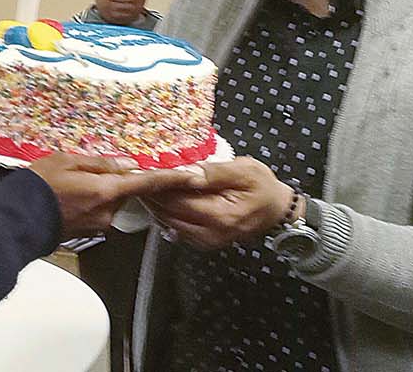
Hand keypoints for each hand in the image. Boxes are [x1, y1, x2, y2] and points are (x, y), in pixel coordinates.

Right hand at [29, 153, 205, 239]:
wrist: (16, 221)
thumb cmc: (38, 186)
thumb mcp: (67, 161)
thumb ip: (101, 163)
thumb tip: (129, 165)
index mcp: (107, 190)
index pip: (148, 183)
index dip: (173, 178)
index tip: (195, 175)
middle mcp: (109, 211)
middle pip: (125, 191)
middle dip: (116, 180)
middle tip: (91, 169)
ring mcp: (99, 225)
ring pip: (109, 201)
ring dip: (99, 191)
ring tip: (70, 183)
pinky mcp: (88, 231)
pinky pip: (97, 211)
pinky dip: (90, 201)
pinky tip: (68, 196)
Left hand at [141, 157, 292, 249]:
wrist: (276, 211)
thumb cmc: (262, 187)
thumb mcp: (245, 170)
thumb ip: (216, 172)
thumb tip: (189, 172)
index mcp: (219, 215)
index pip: (178, 201)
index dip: (158, 186)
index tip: (143, 170)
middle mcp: (209, 233)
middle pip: (169, 214)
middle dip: (151, 196)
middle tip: (136, 176)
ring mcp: (206, 241)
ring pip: (169, 223)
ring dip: (155, 205)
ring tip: (144, 185)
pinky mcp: (204, 241)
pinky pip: (177, 228)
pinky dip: (166, 213)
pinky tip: (159, 198)